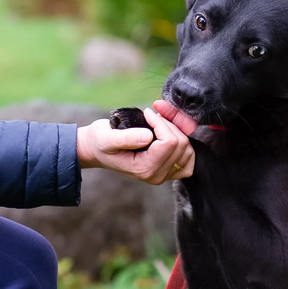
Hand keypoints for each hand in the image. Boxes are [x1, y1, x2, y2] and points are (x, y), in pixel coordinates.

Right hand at [76, 105, 195, 183]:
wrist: (99, 150)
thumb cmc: (101, 141)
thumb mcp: (106, 137)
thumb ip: (126, 138)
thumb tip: (148, 136)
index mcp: (144, 169)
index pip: (169, 143)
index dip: (161, 123)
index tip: (147, 112)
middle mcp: (157, 176)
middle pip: (181, 145)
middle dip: (169, 124)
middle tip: (153, 114)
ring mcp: (165, 175)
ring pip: (188, 149)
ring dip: (176, 130)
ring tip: (158, 122)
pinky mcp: (170, 171)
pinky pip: (189, 158)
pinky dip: (184, 143)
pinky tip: (169, 133)